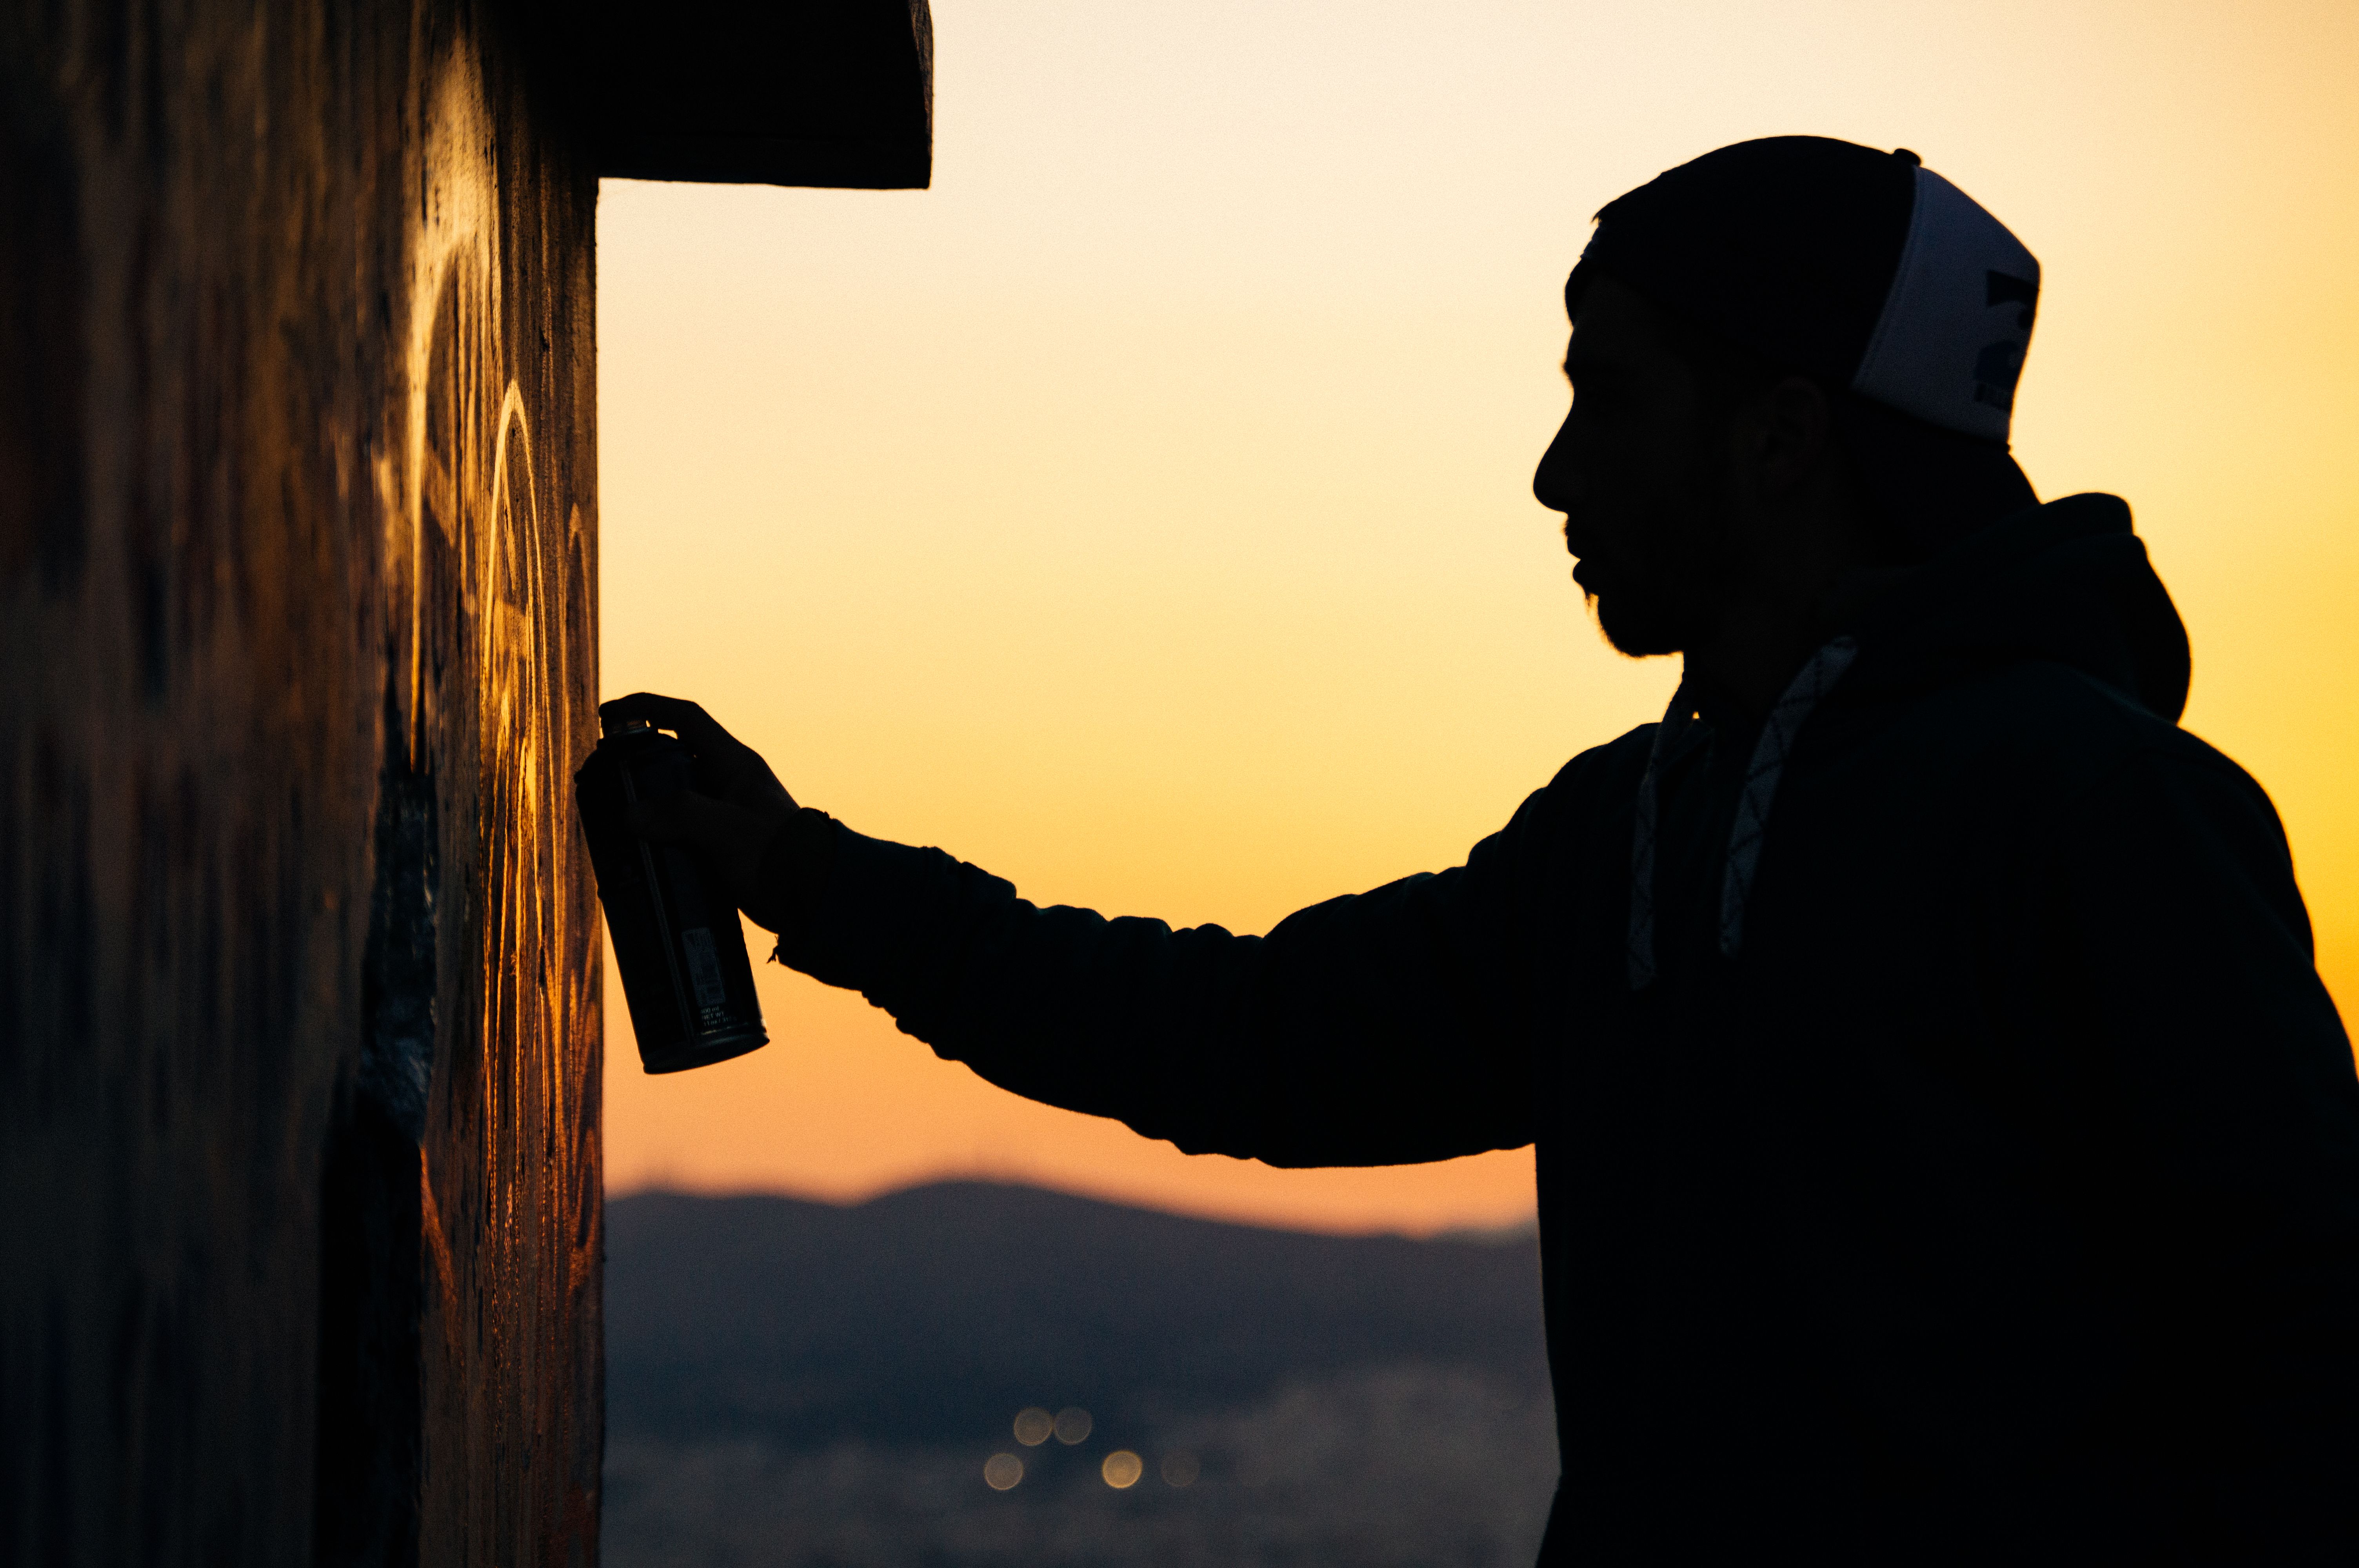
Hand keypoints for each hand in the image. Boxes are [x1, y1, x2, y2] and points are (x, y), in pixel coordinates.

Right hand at [596, 693, 800, 913]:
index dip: (646, 708)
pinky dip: (653, 837)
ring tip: (605, 818)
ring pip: (671, 799)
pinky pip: (677, 832)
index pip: (686, 718)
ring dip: (640, 805)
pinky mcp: (718, 846)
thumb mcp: (726, 828)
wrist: (813, 898)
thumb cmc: (778, 856)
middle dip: (633, 765)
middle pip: (670, 759)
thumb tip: (630, 815)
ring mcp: (722, 815)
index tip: (610, 715)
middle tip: (598, 780)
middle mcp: (727, 783)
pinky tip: (632, 852)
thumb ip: (679, 814)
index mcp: (734, 763)